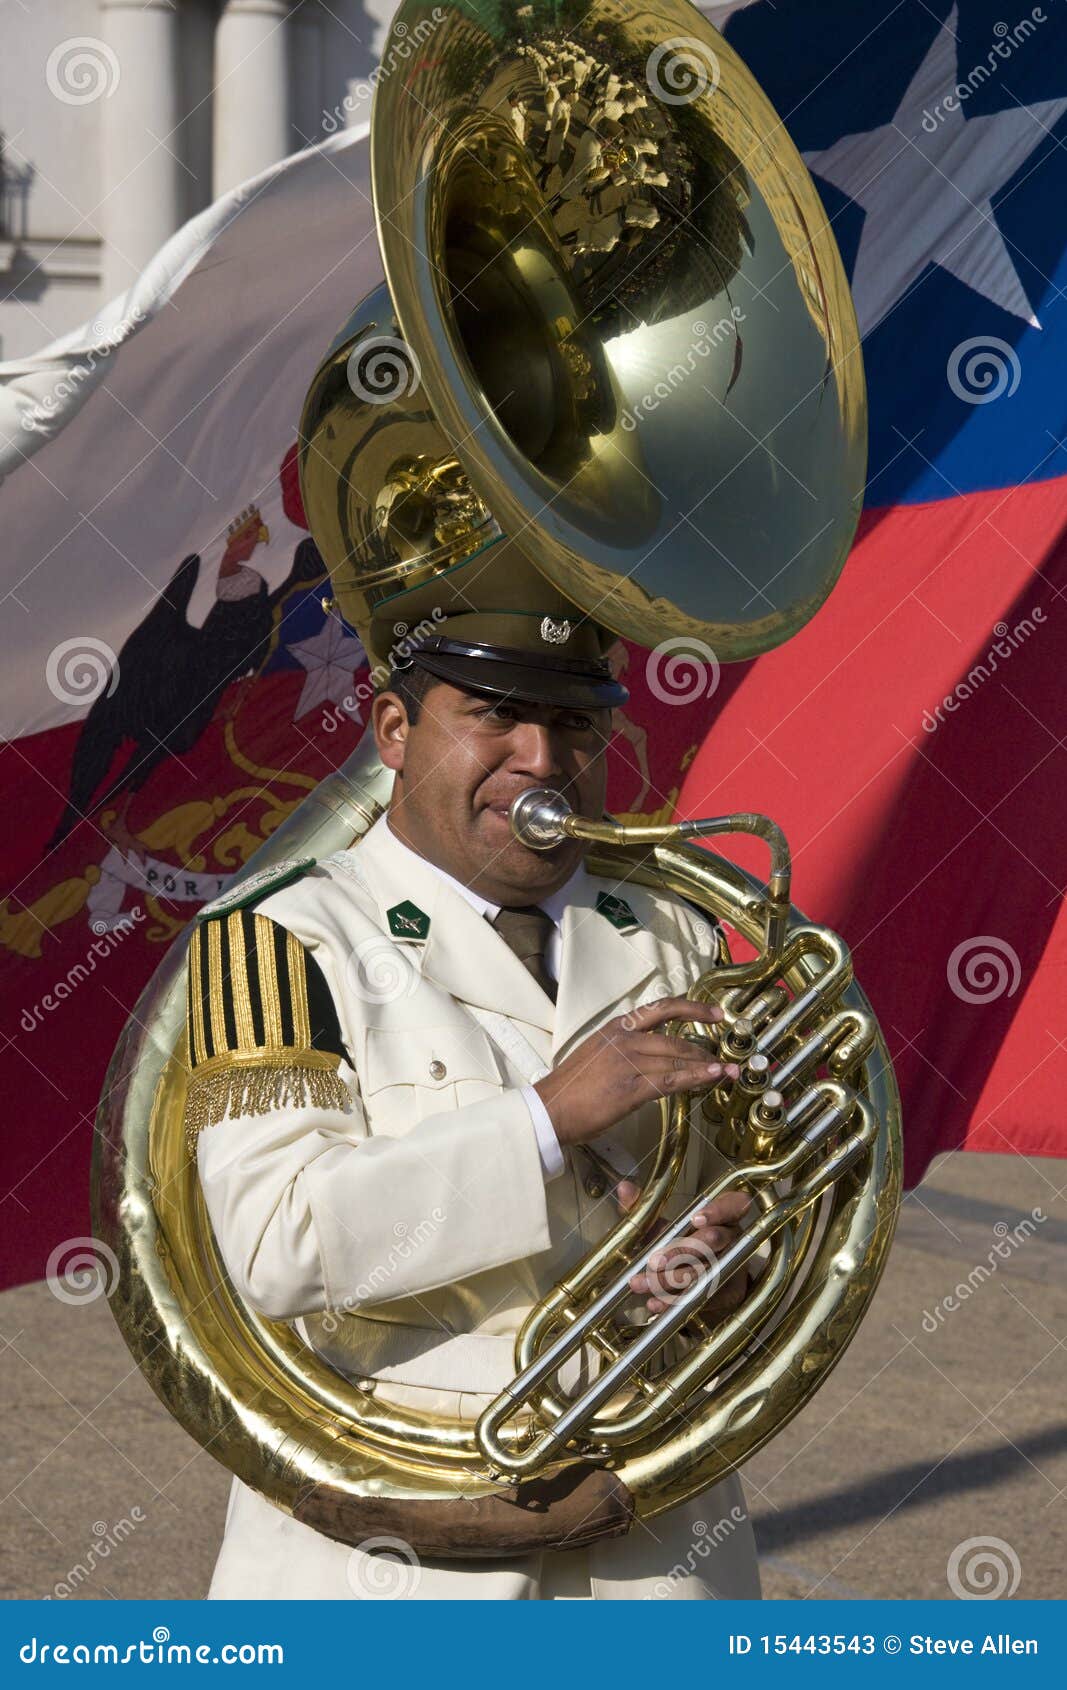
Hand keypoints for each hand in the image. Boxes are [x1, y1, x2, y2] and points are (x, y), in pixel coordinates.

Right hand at [533, 997, 738, 1148]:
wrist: (550, 1109)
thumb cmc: (572, 1088)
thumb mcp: (597, 1053)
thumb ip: (625, 1048)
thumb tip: (652, 1054)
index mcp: (616, 1028)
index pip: (661, 1009)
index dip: (692, 1009)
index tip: (714, 1015)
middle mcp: (624, 1039)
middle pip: (675, 1039)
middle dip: (705, 1049)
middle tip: (725, 1058)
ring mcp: (628, 1062)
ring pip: (677, 1060)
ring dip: (707, 1067)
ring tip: (727, 1072)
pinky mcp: (631, 1088)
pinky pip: (672, 1081)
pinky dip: (696, 1079)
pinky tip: (712, 1078)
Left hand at [618, 1185, 752, 1318]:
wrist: (708, 1282)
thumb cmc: (686, 1243)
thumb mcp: (667, 1226)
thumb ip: (647, 1208)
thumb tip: (624, 1188)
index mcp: (723, 1215)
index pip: (734, 1204)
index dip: (718, 1210)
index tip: (696, 1218)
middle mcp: (732, 1238)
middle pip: (713, 1240)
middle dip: (682, 1250)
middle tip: (654, 1261)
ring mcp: (732, 1266)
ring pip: (703, 1272)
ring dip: (670, 1280)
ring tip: (641, 1284)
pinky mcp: (728, 1293)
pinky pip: (702, 1297)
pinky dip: (675, 1302)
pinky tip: (655, 1304)